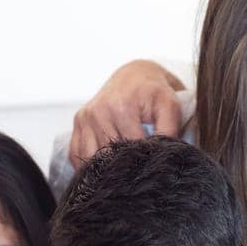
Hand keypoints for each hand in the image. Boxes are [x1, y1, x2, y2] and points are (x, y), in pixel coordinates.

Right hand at [69, 60, 183, 164]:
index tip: (149, 162)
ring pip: (90, 159)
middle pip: (108, 157)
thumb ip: (169, 130)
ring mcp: (85, 118)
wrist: (134, 76)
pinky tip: (102, 167)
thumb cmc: (154, 93)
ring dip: (103, 168)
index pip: (129, 150)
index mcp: (120, 108)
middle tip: (135, 169)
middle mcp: (98, 113)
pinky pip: (77, 154)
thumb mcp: (169, 106)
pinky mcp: (78, 123)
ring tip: (119, 169)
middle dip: (123, 166)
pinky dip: (87, 165)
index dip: (141, 160)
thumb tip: (163, 153)